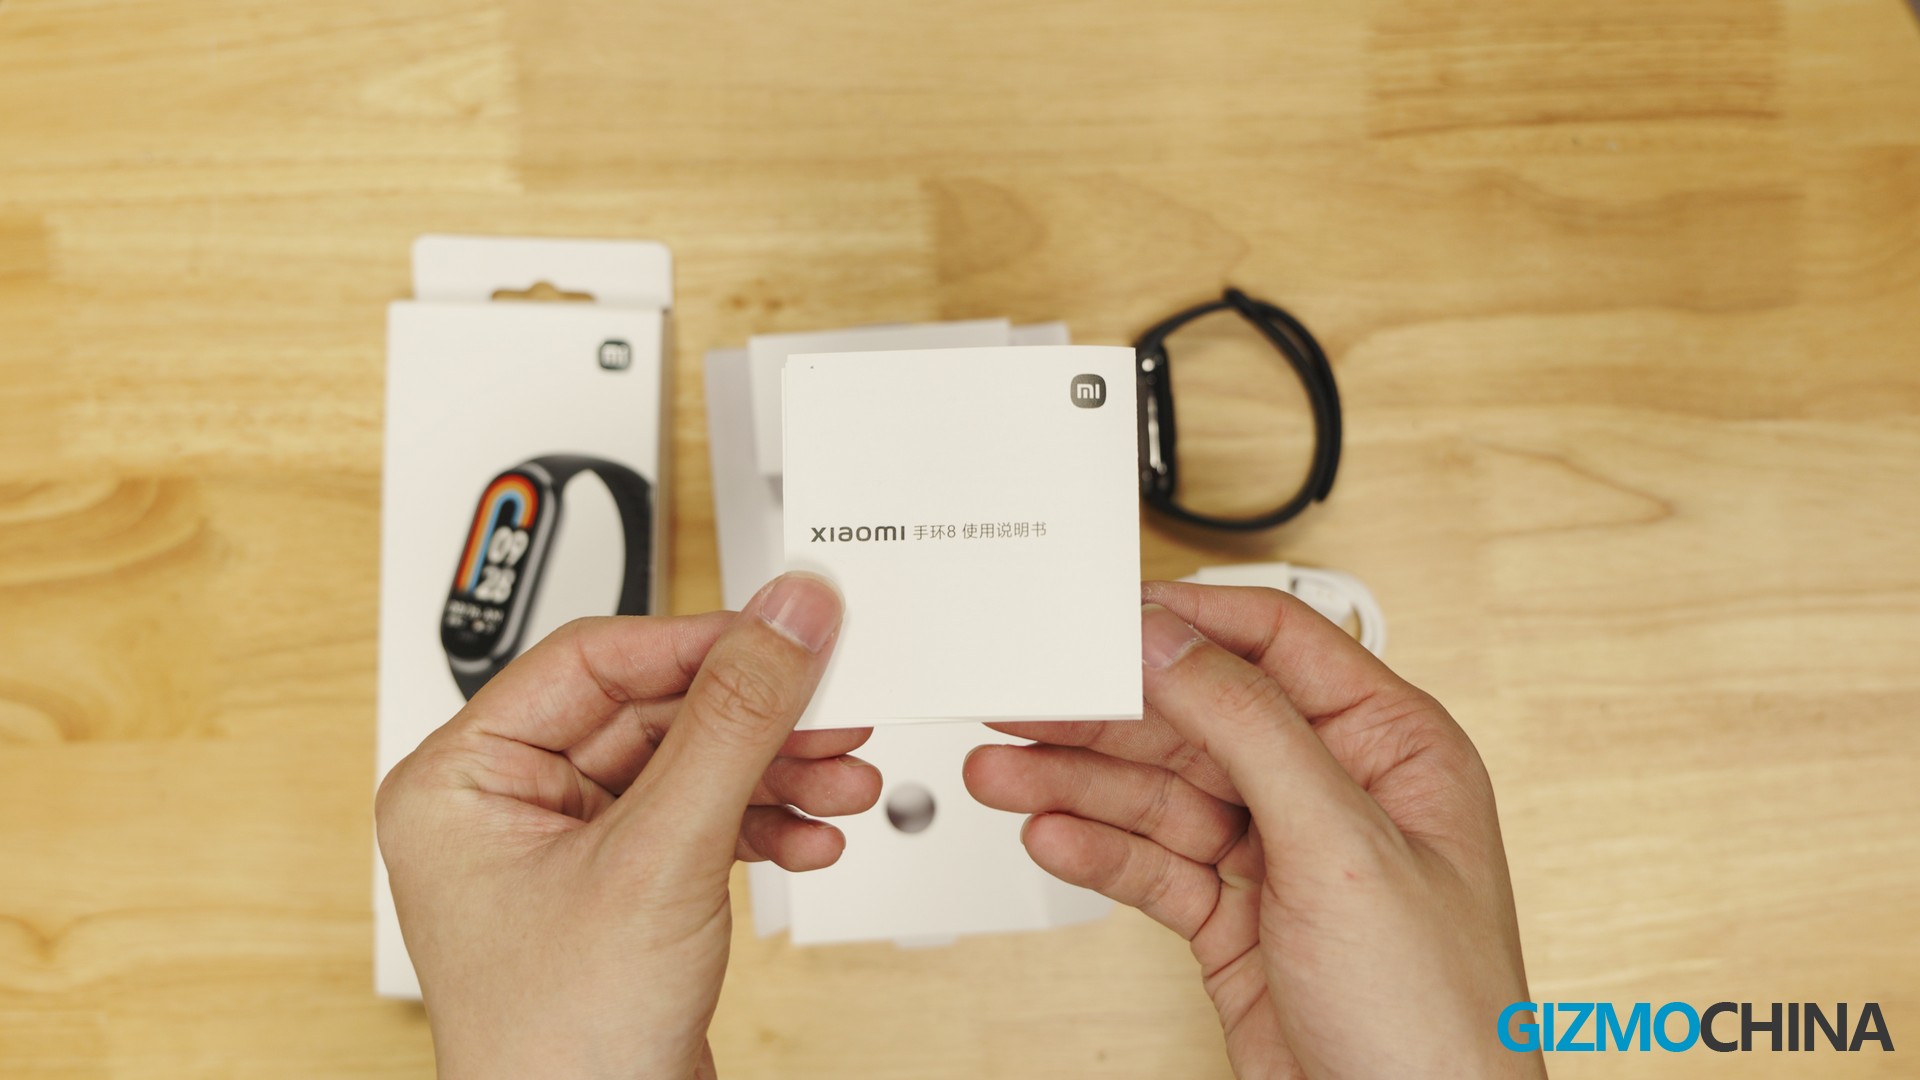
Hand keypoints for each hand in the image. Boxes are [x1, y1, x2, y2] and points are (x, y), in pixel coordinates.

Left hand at [377, 573, 874, 1079]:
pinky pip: (700, 821)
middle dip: (757, 721)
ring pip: (689, 765)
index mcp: (462, 779)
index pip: (594, 660)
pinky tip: (810, 835)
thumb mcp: (659, 856)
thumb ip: (732, 722)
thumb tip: (783, 618)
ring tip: (840, 780)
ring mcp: (566, 853)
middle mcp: (506, 807)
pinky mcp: (621, 891)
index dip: (702, 641)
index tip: (787, 627)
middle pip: (655, 711)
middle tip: (834, 708)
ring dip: (774, 771)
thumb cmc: (560, 1048)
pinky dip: (763, 824)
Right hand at [964, 581, 1545, 1079]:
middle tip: (1023, 700)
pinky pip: (1153, 865)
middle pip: (1199, 720)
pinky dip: (1099, 851)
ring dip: (1081, 783)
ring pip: (1163, 795)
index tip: (1102, 619)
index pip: (1276, 647)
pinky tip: (1051, 834)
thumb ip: (1249, 728)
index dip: (1186, 625)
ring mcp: (1282, 861)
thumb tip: (1172, 642)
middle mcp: (1335, 795)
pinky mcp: (1236, 921)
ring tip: (1004, 771)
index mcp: (1393, 748)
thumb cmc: (1437, 1019)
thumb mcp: (1342, 847)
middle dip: (1107, 715)